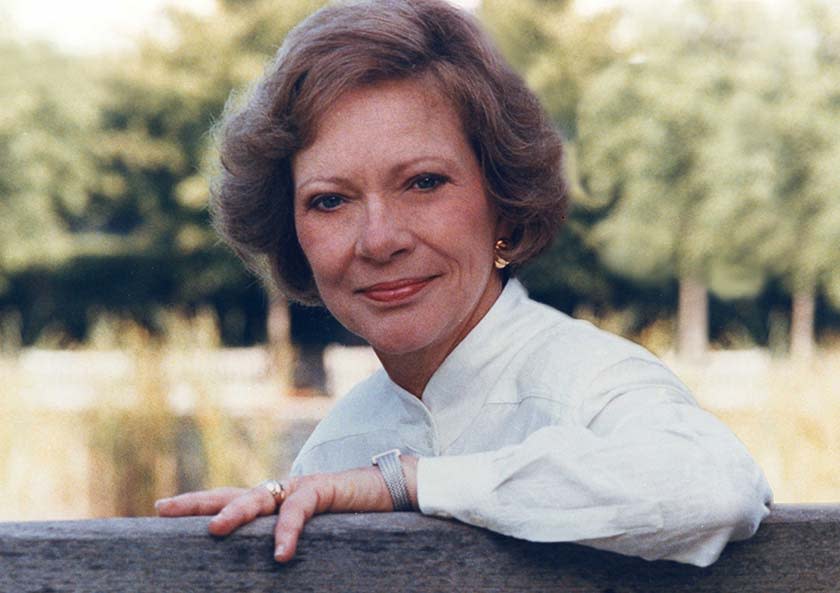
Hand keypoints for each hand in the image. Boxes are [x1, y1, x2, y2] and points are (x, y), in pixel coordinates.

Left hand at [155, 456, 417, 561]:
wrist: (390, 490)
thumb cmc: (352, 515)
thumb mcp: (312, 533)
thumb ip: (286, 539)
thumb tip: (265, 564)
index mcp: (275, 500)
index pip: (230, 500)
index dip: (198, 504)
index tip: (162, 508)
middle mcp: (281, 490)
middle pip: (232, 493)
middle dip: (198, 502)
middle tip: (164, 508)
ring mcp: (300, 487)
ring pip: (260, 498)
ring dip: (236, 514)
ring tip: (214, 531)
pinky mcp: (322, 489)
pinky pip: (299, 510)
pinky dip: (288, 531)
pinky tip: (281, 554)